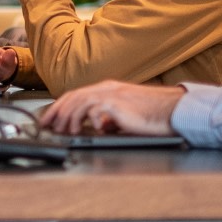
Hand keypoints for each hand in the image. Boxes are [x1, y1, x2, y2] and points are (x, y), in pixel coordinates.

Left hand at [39, 81, 184, 135]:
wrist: (173, 110)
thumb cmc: (153, 113)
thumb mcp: (125, 115)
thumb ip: (110, 118)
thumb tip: (99, 126)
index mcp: (108, 89)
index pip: (76, 94)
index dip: (59, 106)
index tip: (49, 118)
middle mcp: (107, 89)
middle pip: (73, 97)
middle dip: (58, 112)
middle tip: (49, 126)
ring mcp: (113, 95)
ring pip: (80, 102)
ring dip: (70, 118)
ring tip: (67, 131)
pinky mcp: (119, 104)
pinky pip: (96, 110)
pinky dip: (90, 120)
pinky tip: (91, 130)